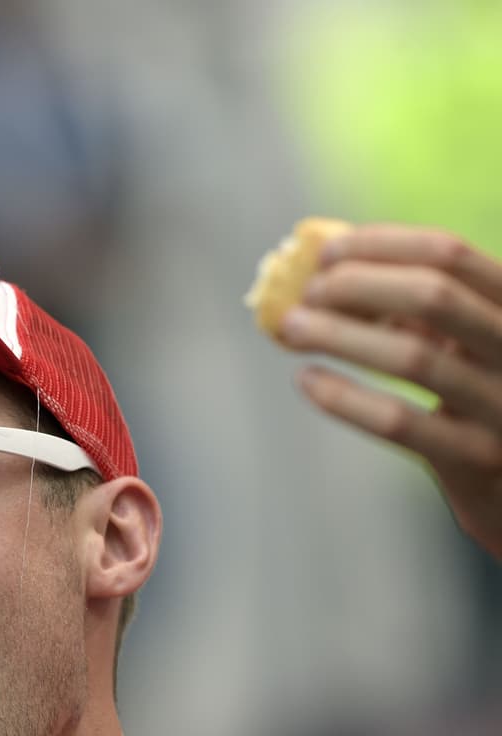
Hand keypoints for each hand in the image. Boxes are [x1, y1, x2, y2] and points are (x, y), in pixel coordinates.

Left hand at [278, 224, 501, 558]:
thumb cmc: (477, 399)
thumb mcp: (459, 342)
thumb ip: (412, 310)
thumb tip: (326, 274)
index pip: (450, 253)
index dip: (380, 245)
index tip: (324, 253)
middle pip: (434, 296)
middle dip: (357, 285)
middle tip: (306, 294)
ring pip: (412, 358)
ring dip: (339, 336)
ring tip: (291, 329)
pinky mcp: (475, 458)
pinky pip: (399, 422)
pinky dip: (344, 397)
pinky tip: (308, 380)